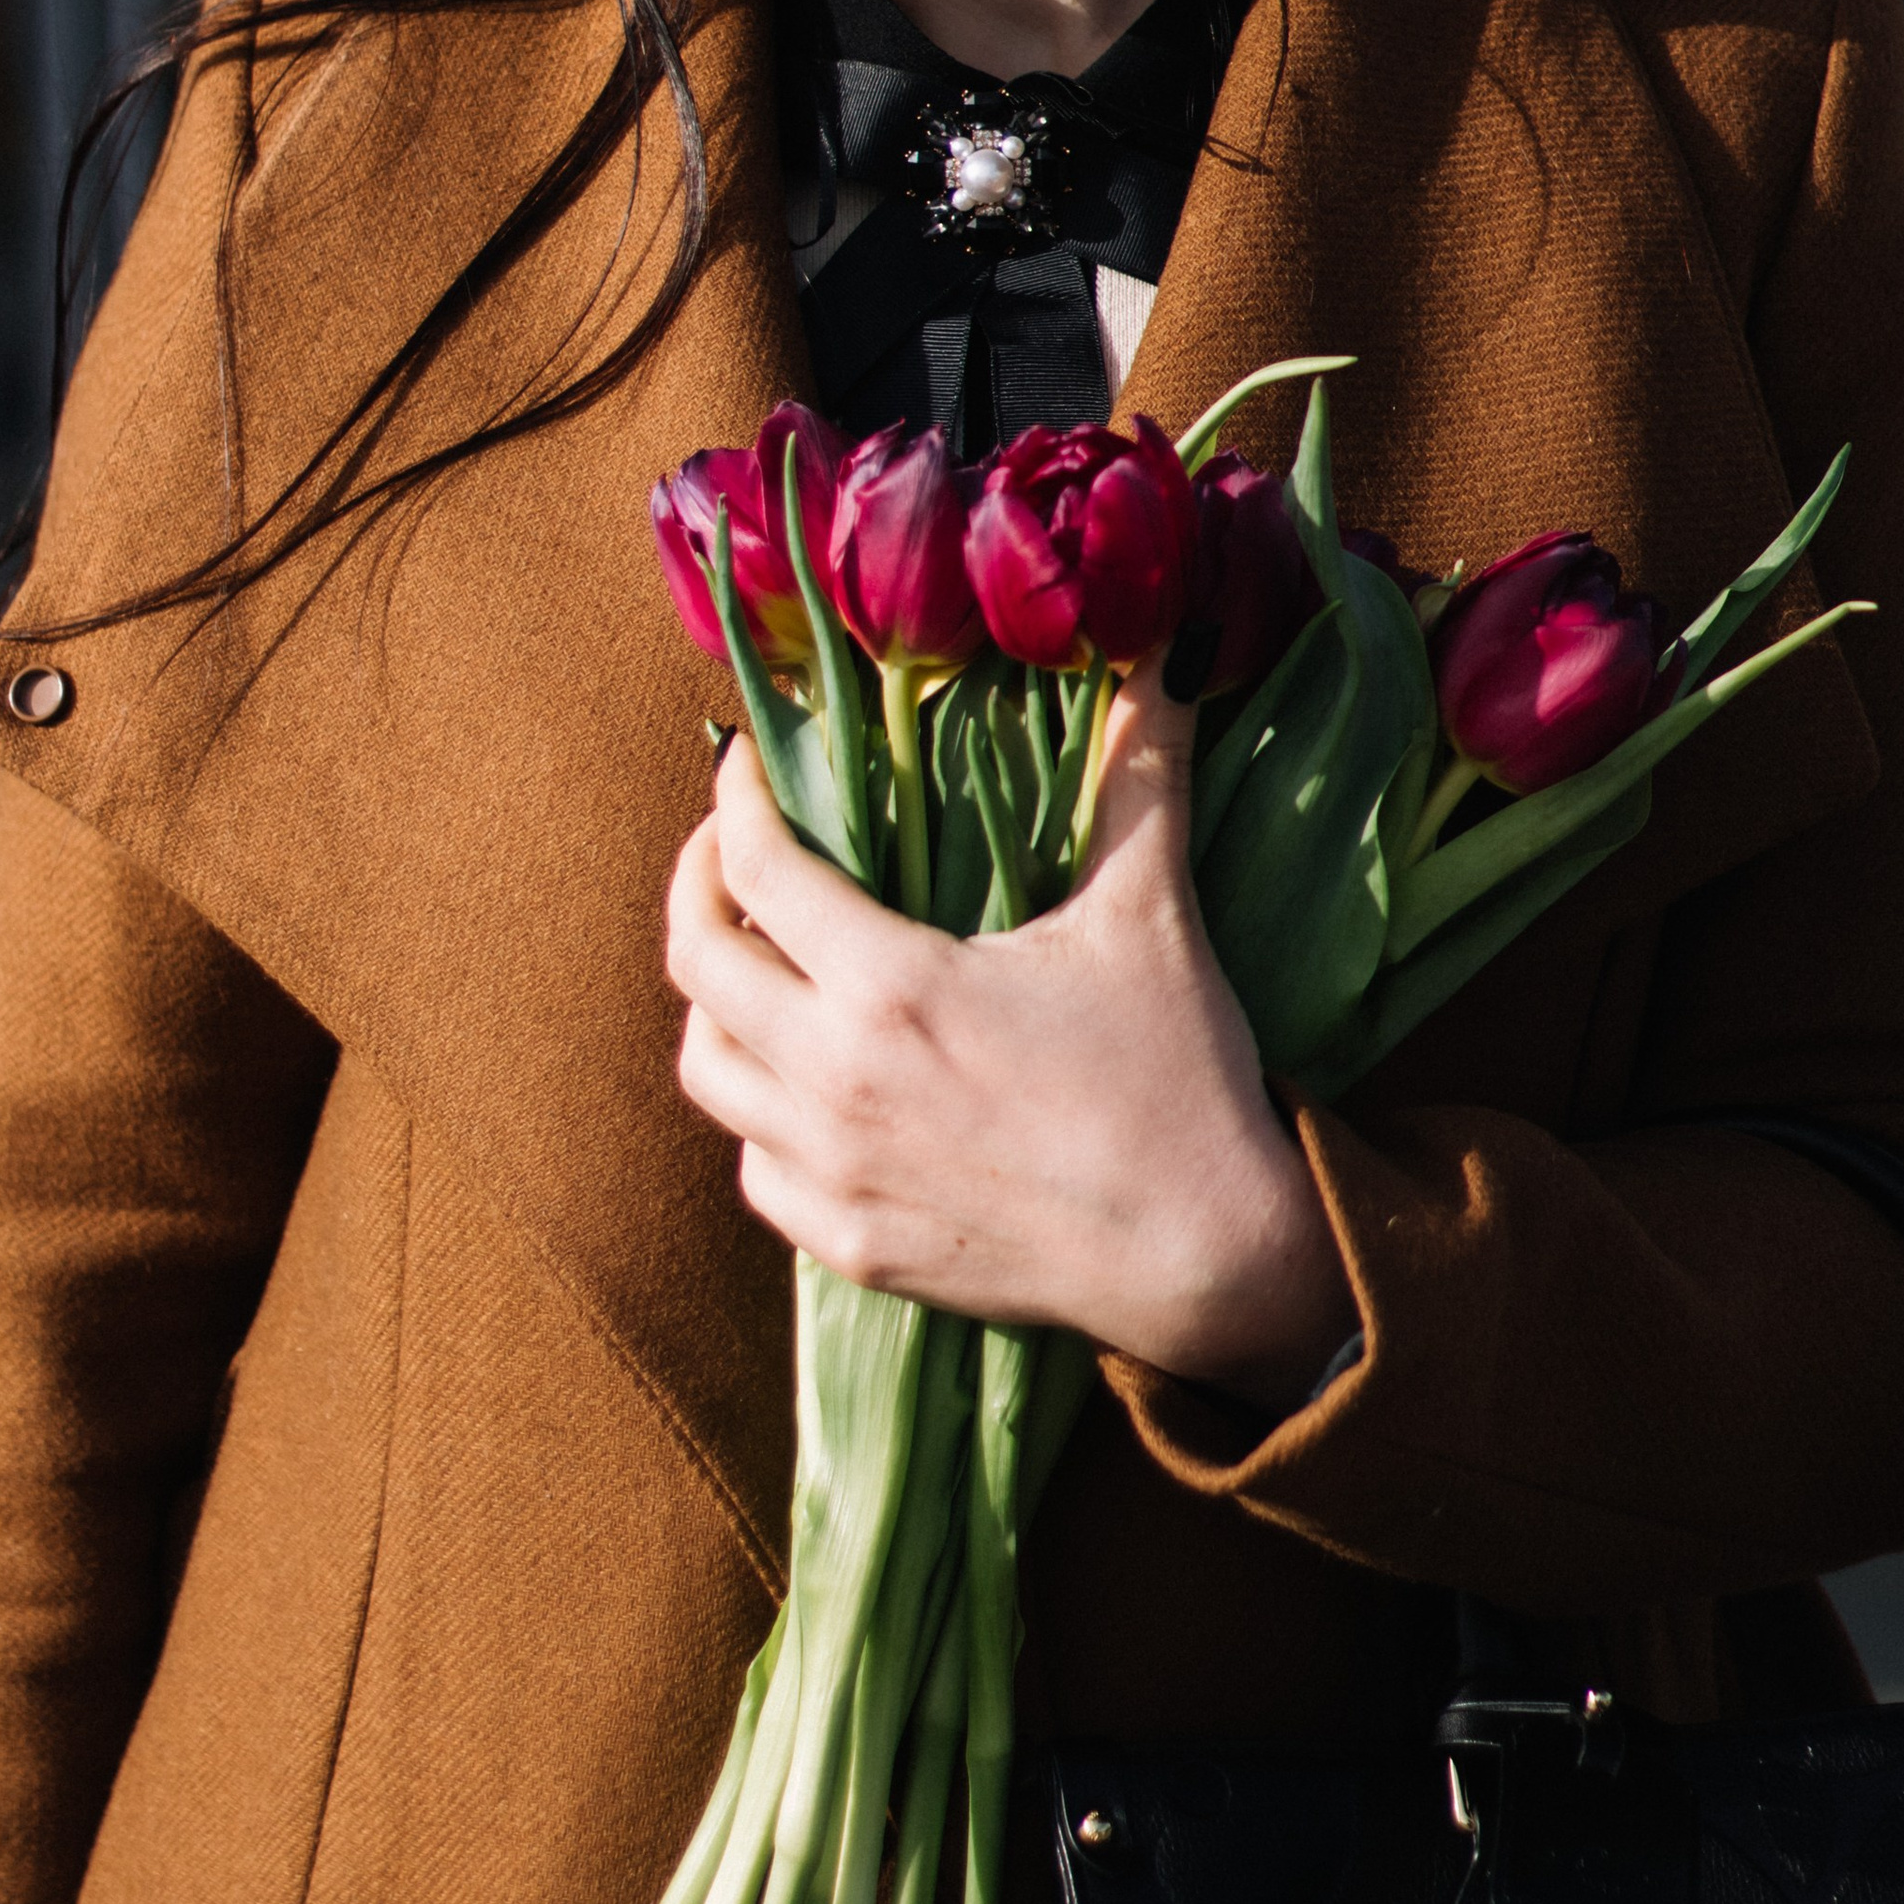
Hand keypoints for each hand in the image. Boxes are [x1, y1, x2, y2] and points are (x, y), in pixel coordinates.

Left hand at [667, 673, 1358, 1407]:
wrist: (1209, 1257)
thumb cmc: (1177, 1078)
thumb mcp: (1150, 913)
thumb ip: (1142, 770)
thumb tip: (1170, 646)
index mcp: (891, 986)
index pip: (754, 868)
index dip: (735, 799)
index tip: (747, 764)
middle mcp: (834, 1081)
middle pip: (694, 963)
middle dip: (697, 884)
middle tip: (731, 848)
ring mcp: (833, 1173)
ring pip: (706, 1069)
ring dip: (715, 1001)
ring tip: (759, 960)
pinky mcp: (851, 1246)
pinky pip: (752, 1170)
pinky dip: (758, 1112)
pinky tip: (806, 1081)